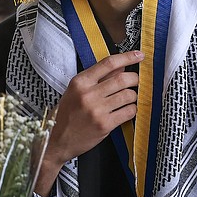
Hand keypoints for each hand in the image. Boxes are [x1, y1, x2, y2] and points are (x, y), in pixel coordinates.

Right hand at [34, 50, 142, 196]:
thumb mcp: (77, 90)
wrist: (58, 140)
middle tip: (135, 81)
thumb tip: (121, 66)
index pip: (108, 63)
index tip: (139, 55)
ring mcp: (97, 110)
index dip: (127, 57)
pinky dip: (132, 109)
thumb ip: (98, 77)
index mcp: (80, 82)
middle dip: (134, 78)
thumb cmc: (68, 114)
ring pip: (128, 95)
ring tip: (128, 98)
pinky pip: (128, 112)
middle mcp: (88, 94)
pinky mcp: (105, 125)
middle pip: (122, 79)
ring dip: (133, 95)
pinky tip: (126, 110)